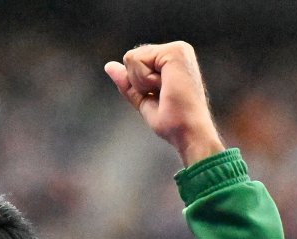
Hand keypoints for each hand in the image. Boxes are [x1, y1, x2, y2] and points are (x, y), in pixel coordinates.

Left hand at [104, 42, 224, 166]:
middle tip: (162, 96)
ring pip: (132, 58)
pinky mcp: (175, 51)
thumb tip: (108, 66)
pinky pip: (137, 60)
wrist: (188, 131)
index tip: (160, 97)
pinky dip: (144, 80)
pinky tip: (164, 87)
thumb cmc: (172, 122)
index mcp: (172, 60)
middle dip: (138, 83)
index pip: (135, 62)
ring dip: (142, 82)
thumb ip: (128, 82)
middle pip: (131, 58)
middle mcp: (177, 49)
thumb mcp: (144, 99)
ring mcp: (178, 49)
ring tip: (165, 92)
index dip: (137, 84)